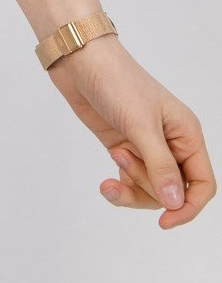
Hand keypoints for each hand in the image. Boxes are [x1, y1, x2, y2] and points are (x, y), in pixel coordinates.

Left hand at [45, 35, 214, 227]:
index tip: (165, 221)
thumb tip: (175, 203)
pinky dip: (119, 187)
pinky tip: (106, 184)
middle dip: (147, 184)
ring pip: (150, 190)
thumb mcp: (141, 125)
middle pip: (173, 191)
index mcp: (186, 134)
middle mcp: (171, 143)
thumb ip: (160, 166)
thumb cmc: (117, 83)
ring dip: (131, 185)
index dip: (188, 207)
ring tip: (114, 158)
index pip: (202, 184)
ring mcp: (146, 147)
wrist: (81, 62)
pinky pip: (130, 182)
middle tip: (122, 156)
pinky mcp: (124, 148)